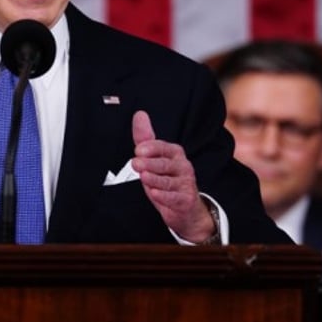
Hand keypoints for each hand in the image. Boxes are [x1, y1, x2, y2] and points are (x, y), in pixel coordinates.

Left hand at [129, 110, 214, 242]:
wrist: (185, 207)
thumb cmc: (167, 179)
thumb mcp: (154, 158)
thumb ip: (145, 138)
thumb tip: (139, 114)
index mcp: (174, 153)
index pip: (162, 147)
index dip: (151, 148)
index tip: (138, 150)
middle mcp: (183, 166)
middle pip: (164, 164)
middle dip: (149, 163)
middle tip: (136, 163)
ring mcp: (186, 183)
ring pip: (168, 181)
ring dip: (155, 179)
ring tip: (144, 177)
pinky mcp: (186, 200)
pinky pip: (174, 198)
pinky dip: (164, 196)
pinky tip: (155, 194)